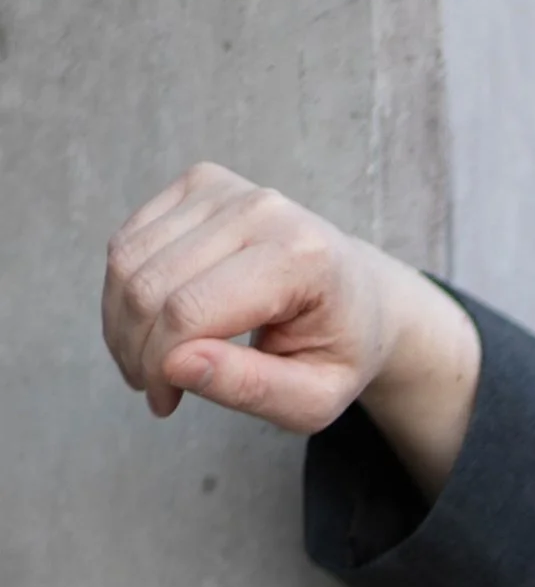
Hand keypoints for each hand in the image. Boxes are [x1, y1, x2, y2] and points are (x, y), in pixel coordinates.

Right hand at [101, 161, 480, 493]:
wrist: (360, 298)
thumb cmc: (338, 352)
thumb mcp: (315, 398)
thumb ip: (252, 388)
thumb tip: (175, 366)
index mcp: (299, 257)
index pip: (190, 311)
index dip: (158, 366)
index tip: (163, 402)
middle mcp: (260, 209)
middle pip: (151, 284)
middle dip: (135, 349)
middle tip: (152, 389)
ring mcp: (226, 188)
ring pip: (128, 260)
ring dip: (122, 323)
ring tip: (148, 364)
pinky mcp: (200, 184)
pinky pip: (129, 240)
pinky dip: (124, 291)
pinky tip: (151, 325)